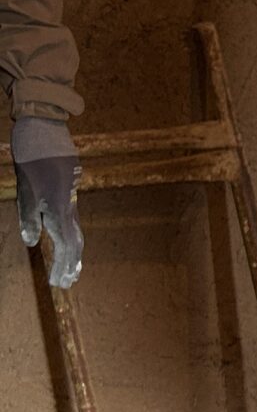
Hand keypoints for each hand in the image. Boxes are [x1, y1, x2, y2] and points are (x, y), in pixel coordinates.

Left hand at [12, 119, 82, 287]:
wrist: (45, 128)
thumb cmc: (30, 159)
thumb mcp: (24, 190)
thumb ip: (29, 217)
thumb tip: (32, 242)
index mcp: (59, 208)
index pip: (65, 244)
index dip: (62, 265)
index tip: (59, 282)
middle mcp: (69, 205)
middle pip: (76, 242)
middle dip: (71, 264)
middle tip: (67, 282)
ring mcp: (72, 197)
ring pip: (77, 231)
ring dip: (73, 253)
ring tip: (71, 269)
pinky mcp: (70, 190)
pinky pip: (73, 219)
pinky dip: (72, 236)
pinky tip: (67, 241)